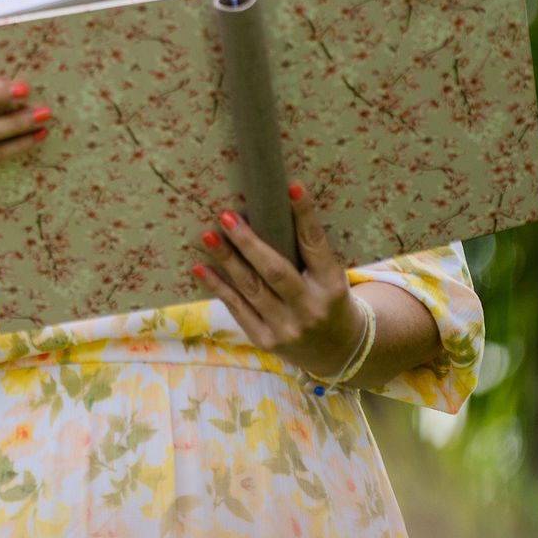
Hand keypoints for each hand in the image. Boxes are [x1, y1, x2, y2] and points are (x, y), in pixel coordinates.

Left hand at [191, 184, 364, 379]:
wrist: (337, 351)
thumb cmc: (327, 300)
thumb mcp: (329, 277)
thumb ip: (304, 252)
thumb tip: (267, 209)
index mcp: (332, 285)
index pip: (314, 244)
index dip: (303, 215)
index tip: (290, 187)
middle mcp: (310, 308)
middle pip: (275, 271)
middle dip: (248, 243)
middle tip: (226, 216)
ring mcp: (287, 328)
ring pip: (251, 288)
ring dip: (227, 260)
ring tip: (207, 236)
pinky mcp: (266, 340)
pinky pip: (237, 308)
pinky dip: (218, 287)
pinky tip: (201, 267)